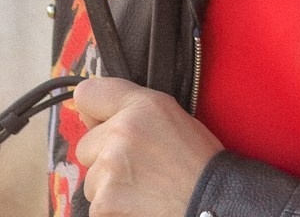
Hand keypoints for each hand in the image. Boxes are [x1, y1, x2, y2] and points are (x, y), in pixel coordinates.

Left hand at [69, 78, 222, 216]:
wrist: (213, 204)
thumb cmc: (197, 164)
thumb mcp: (172, 118)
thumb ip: (131, 111)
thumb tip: (88, 118)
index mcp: (141, 106)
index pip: (87, 95)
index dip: (93, 113)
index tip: (101, 124)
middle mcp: (121, 132)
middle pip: (86, 146)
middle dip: (104, 158)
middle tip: (138, 168)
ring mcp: (109, 169)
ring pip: (90, 179)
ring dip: (108, 187)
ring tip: (143, 190)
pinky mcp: (104, 203)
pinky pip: (95, 205)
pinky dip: (112, 209)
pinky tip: (139, 206)